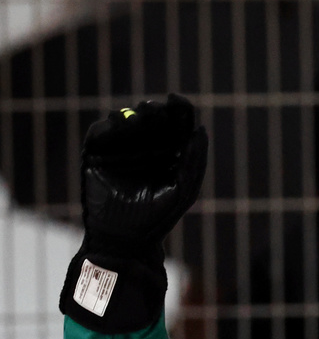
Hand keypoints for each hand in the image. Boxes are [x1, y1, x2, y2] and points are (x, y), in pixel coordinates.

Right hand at [81, 93, 207, 254]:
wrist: (125, 237)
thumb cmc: (159, 217)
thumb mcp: (184, 188)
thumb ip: (195, 160)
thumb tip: (201, 128)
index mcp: (169, 153)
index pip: (175, 124)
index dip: (178, 109)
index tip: (176, 100)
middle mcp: (144, 147)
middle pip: (151, 117)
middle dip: (154, 110)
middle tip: (156, 109)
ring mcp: (119, 149)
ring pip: (125, 119)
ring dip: (134, 115)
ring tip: (141, 117)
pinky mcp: (96, 154)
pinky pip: (99, 131)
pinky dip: (109, 125)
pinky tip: (119, 125)